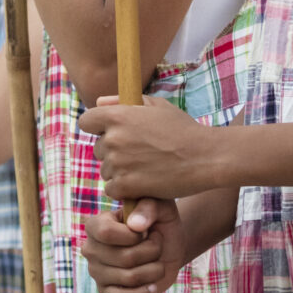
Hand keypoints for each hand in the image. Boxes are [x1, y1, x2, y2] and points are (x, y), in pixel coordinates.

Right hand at [80, 197, 185, 292]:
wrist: (167, 247)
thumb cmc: (159, 222)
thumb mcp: (160, 206)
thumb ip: (148, 206)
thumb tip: (135, 226)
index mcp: (95, 224)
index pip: (106, 232)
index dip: (133, 236)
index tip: (147, 232)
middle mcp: (90, 248)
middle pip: (124, 258)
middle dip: (152, 252)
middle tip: (157, 246)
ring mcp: (96, 271)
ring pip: (129, 278)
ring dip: (153, 271)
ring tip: (157, 262)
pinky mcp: (105, 292)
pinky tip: (152, 286)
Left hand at [81, 95, 215, 202]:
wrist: (206, 157)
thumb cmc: (183, 129)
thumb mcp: (156, 107)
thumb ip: (124, 102)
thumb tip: (99, 102)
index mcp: (118, 115)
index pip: (86, 121)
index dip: (97, 128)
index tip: (109, 134)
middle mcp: (113, 138)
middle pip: (98, 149)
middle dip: (113, 152)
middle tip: (139, 154)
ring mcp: (118, 162)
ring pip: (106, 171)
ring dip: (120, 172)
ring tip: (146, 168)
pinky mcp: (126, 185)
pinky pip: (112, 190)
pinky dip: (124, 190)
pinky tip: (143, 183)